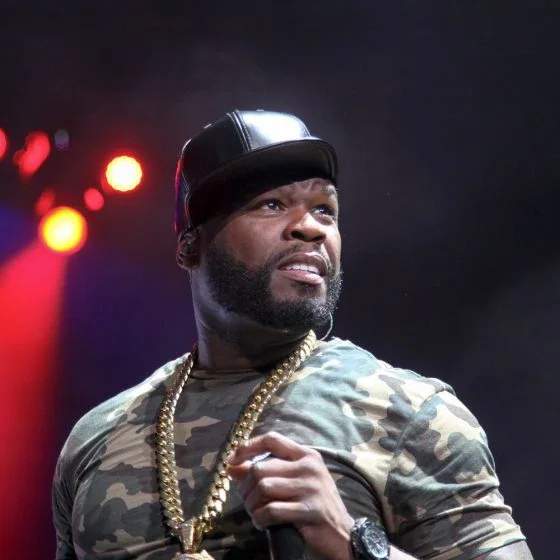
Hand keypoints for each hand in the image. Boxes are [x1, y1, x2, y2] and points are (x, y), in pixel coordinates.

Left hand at [227, 431, 353, 559]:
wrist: (344, 535)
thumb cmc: (315, 505)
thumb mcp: (295, 482)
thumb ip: (267, 471)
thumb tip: (232, 467)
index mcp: (306, 455)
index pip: (272, 439)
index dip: (248, 447)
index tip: (232, 460)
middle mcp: (309, 467)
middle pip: (261, 467)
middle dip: (246, 487)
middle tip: (248, 501)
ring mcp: (311, 488)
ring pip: (263, 487)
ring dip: (252, 504)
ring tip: (256, 513)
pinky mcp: (310, 510)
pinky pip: (272, 510)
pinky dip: (260, 519)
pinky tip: (263, 523)